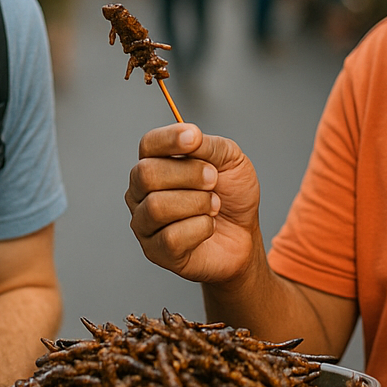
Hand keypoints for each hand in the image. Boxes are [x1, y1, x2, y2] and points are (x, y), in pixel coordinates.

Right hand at [125, 123, 262, 283]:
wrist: (244, 235)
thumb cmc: (231, 196)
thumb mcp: (229, 160)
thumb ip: (208, 145)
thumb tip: (189, 135)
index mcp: (155, 162)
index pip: (148, 144)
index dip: (169, 139)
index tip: (195, 138)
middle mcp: (141, 191)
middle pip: (146, 173)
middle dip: (189, 174)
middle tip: (213, 180)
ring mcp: (144, 222)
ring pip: (157, 206)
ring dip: (197, 203)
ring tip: (213, 205)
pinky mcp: (155, 251)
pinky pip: (171, 237)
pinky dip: (200, 229)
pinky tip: (208, 226)